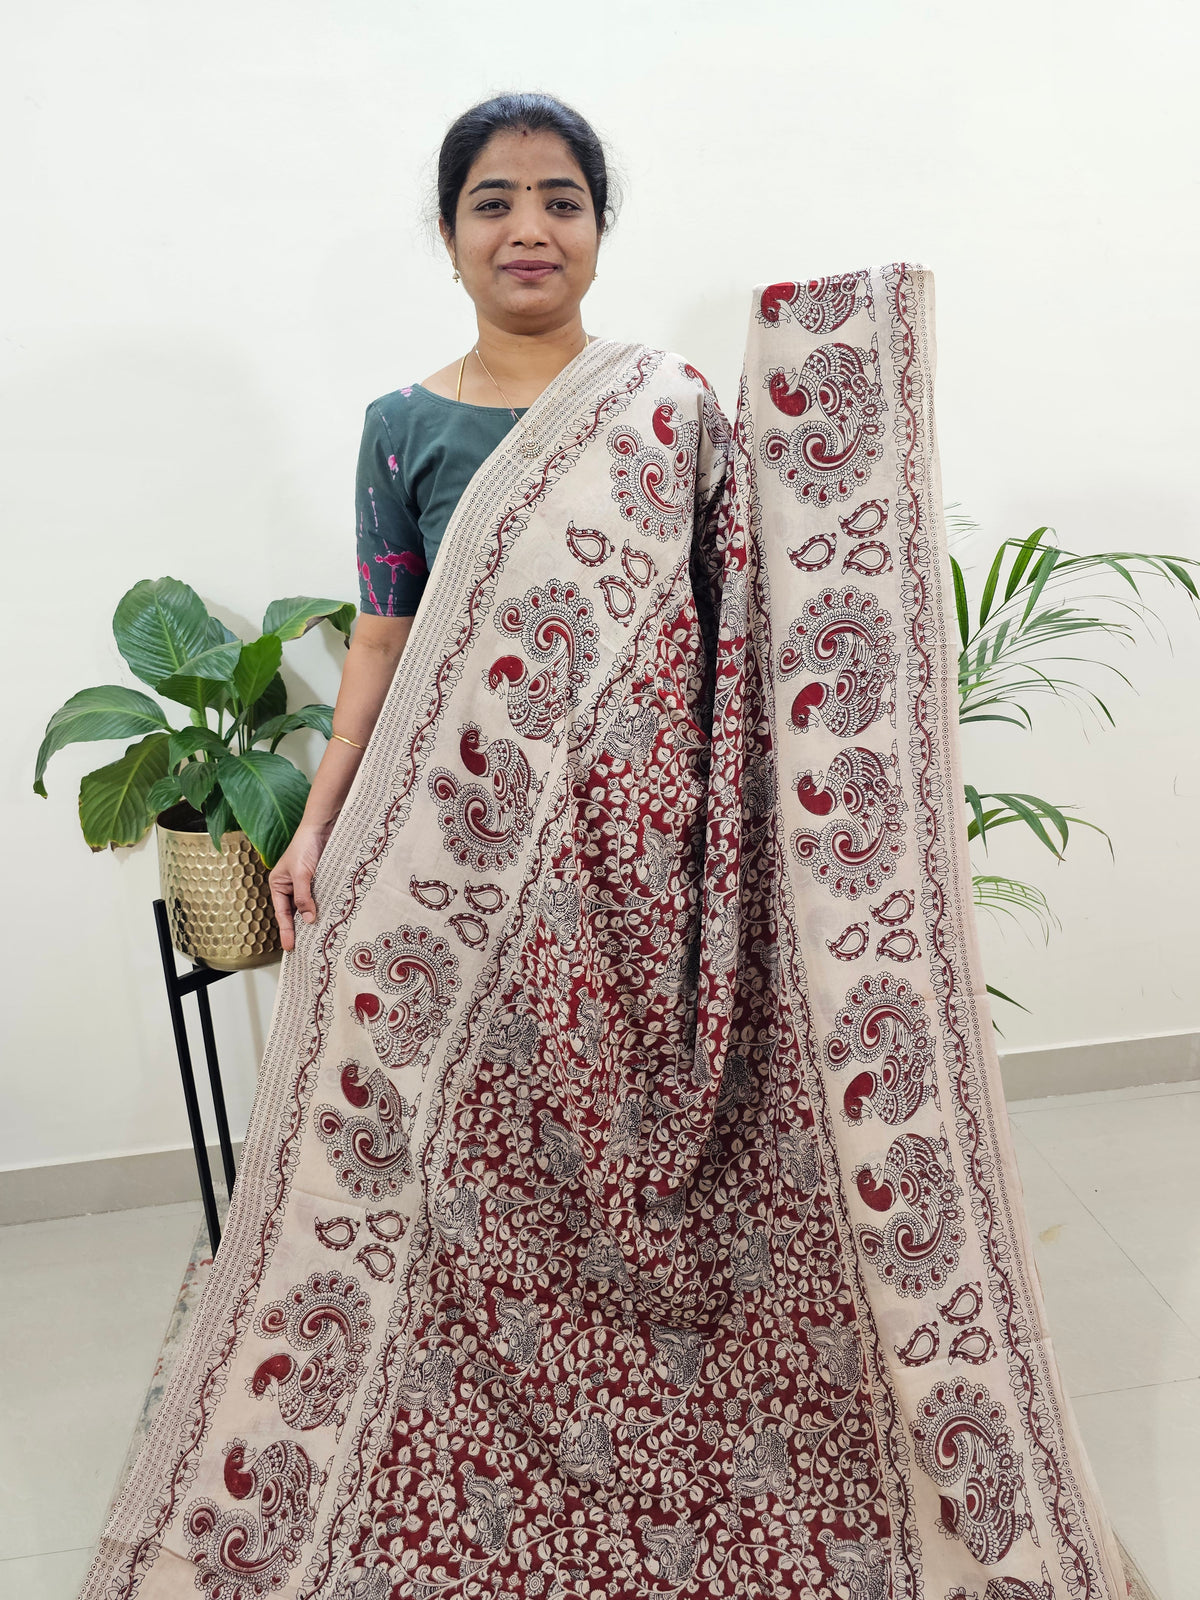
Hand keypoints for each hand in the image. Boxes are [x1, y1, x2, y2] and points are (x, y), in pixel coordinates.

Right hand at [269, 818, 334, 951]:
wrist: (324, 826)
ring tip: (320, 939)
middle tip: (307, 948)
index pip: (282, 913)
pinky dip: (326, 908)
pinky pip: (323, 898)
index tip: (289, 947)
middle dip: (301, 929)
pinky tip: (332, 919)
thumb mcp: (301, 873)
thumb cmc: (305, 846)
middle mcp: (292, 886)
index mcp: (279, 884)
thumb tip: (309, 920)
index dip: (287, 930)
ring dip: (316, 919)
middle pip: (296, 913)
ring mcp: (308, 884)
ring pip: (310, 907)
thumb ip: (303, 897)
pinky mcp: (322, 880)